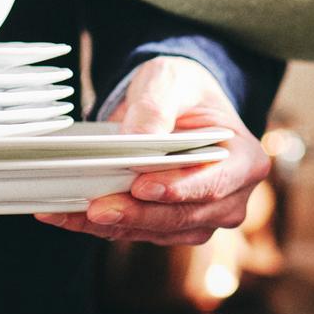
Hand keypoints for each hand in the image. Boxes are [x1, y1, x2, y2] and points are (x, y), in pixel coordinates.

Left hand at [37, 56, 271, 246]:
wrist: (173, 102)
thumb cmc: (182, 89)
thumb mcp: (170, 81)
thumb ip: (157, 107)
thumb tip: (138, 141)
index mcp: (244, 160)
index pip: (214, 182)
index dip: (179, 189)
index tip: (142, 187)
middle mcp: (230, 198)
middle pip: (183, 216)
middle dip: (137, 213)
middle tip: (98, 207)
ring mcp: (201, 218)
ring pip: (156, 231)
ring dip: (114, 225)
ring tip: (73, 211)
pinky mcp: (169, 228)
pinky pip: (136, 232)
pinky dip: (102, 226)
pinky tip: (69, 214)